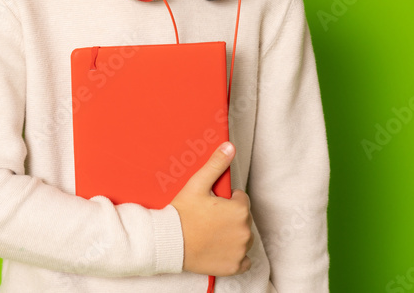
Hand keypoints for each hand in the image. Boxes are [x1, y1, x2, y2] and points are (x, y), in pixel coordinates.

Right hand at [169, 142, 253, 276]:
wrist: (169, 243)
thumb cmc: (182, 213)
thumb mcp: (197, 184)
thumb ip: (216, 164)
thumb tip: (229, 146)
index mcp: (239, 209)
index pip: (240, 200)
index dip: (226, 200)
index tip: (211, 205)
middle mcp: (244, 231)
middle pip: (243, 219)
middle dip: (230, 217)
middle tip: (208, 218)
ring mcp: (240, 250)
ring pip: (243, 238)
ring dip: (233, 235)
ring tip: (211, 233)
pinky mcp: (234, 266)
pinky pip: (243, 260)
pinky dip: (235, 255)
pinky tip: (219, 248)